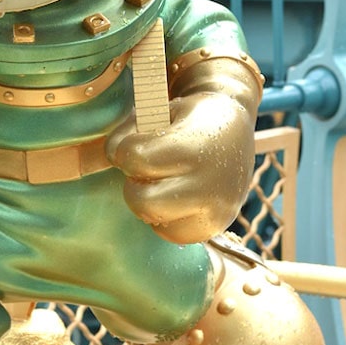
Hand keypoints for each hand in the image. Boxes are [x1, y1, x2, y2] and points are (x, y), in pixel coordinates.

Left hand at [107, 79, 255, 244]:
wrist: (234, 130)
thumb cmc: (188, 118)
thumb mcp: (160, 110)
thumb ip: (130, 130)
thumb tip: (110, 155)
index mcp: (194, 145)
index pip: (135, 158)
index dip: (125, 150)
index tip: (135, 144)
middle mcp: (208, 183)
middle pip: (141, 201)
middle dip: (134, 184)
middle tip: (144, 171)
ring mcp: (215, 210)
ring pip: (154, 221)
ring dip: (148, 203)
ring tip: (159, 184)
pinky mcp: (217, 226)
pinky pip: (172, 235)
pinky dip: (165, 218)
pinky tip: (173, 198)